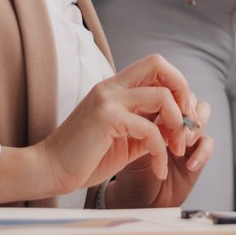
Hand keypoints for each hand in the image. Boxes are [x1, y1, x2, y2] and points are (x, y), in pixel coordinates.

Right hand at [0, 54, 193, 203]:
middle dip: (182, 90)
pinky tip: (159, 169)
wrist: (49, 170)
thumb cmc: (84, 158)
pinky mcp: (107, 118)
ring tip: (175, 151)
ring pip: (162, 96)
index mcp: (114, 88)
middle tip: (187, 123)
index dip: (176, 86)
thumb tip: (179, 128)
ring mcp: (108, 99)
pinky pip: (149, 129)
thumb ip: (149, 129)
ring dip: (178, 125)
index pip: (154, 66)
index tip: (184, 116)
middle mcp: (111, 87)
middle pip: (158, 63)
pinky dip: (161, 151)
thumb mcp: (125, 140)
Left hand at [104, 97, 214, 207]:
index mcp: (147, 104)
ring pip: (203, 112)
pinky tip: (190, 164)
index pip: (166, 82)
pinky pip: (208, 143)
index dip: (170, 86)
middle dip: (185, 106)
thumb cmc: (113, 167)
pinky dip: (202, 151)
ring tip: (180, 144)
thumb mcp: (118, 134)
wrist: (123, 199)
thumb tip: (142, 94)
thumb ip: (133, 113)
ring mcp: (181, 133)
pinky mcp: (194, 154)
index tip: (162, 99)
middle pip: (188, 93)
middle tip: (175, 123)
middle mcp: (166, 116)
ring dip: (195, 125)